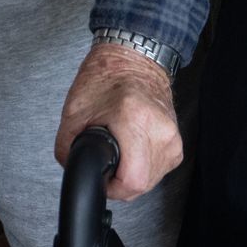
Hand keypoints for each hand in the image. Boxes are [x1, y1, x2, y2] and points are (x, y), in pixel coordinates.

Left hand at [54, 42, 181, 200]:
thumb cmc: (104, 78)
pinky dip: (143, 167)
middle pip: (140, 184)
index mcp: (134, 119)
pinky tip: (132, 149)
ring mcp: (172, 138)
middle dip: (119, 182)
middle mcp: (159, 130)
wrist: (134, 60)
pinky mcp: (177, 144)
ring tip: (120, 150)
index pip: (133, 180)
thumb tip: (75, 173)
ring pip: (151, 181)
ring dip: (131, 175)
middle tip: (107, 159)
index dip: (112, 187)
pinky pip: (159, 170)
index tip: (102, 176)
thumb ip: (69, 149)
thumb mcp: (74, 113)